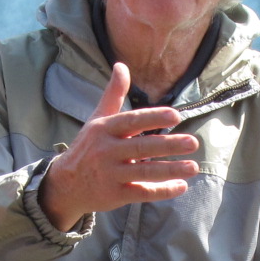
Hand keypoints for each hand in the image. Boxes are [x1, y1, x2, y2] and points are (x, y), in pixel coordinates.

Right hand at [38, 63, 199, 232]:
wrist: (66, 184)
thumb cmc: (88, 147)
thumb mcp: (98, 120)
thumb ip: (114, 94)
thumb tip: (121, 65)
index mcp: (105, 130)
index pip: (132, 121)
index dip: (154, 118)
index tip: (176, 116)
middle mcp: (107, 151)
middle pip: (142, 148)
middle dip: (168, 145)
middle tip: (193, 143)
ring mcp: (111, 175)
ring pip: (145, 172)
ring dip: (171, 170)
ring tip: (193, 167)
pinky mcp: (115, 195)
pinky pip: (142, 193)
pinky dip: (162, 191)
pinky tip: (181, 186)